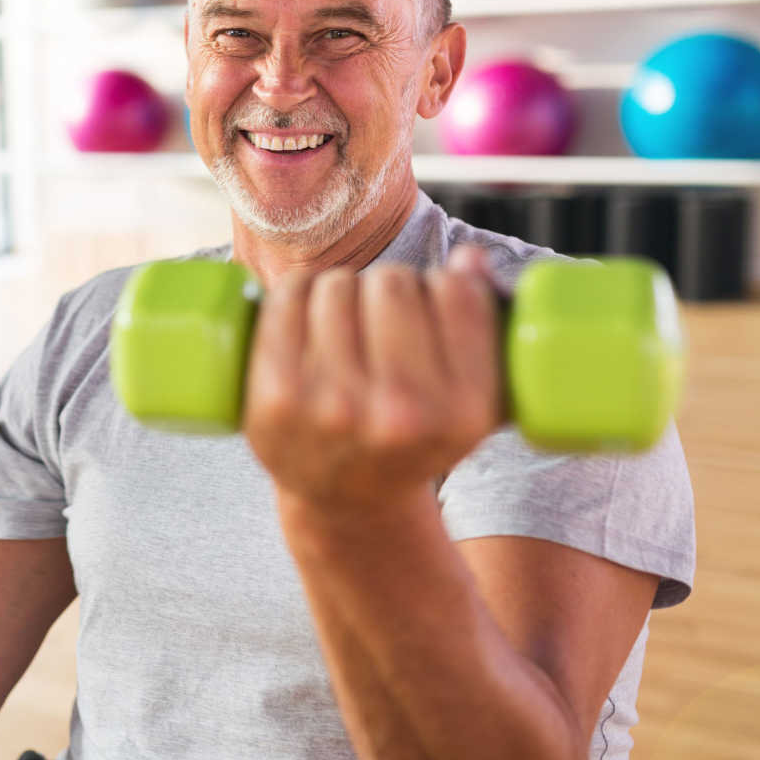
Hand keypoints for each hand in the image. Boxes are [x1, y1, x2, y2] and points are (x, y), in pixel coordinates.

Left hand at [242, 245, 503, 512]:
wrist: (346, 501)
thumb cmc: (414, 434)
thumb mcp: (470, 402)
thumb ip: (484, 329)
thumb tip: (470, 259)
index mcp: (463, 412)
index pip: (457, 293)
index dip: (445, 283)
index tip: (434, 303)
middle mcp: (400, 414)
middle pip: (394, 284)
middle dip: (390, 287)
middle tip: (382, 316)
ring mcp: (333, 407)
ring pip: (339, 284)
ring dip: (343, 289)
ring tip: (346, 321)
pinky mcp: (276, 396)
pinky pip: (288, 296)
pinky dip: (298, 289)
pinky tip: (306, 307)